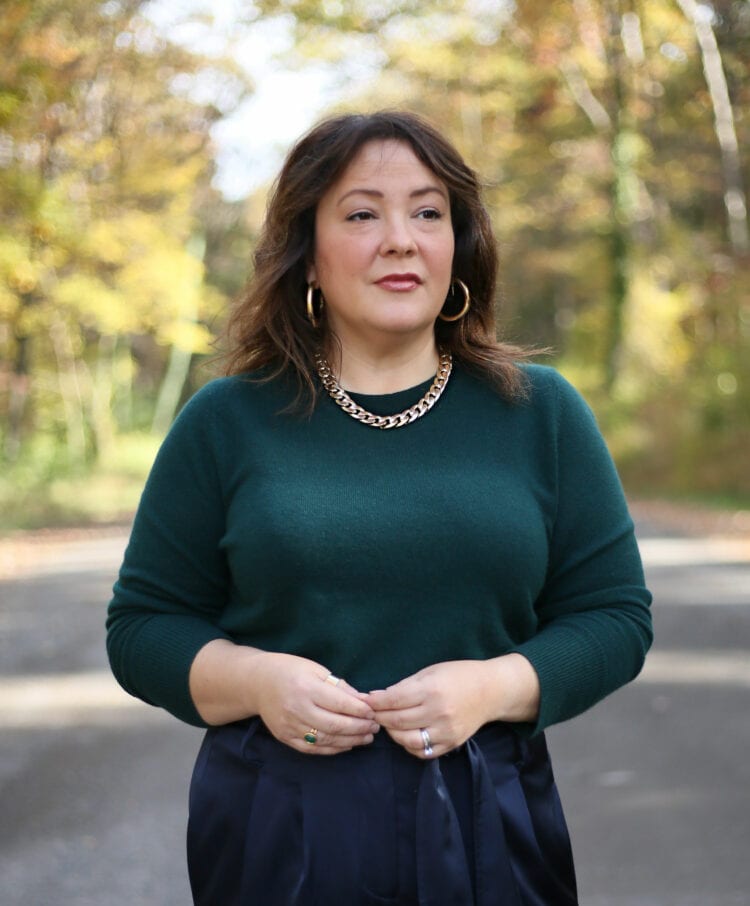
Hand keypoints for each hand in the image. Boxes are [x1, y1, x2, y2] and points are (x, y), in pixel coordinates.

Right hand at [250, 652, 379, 755]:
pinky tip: (346, 744)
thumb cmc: (290, 670)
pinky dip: (332, 749)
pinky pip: (312, 749)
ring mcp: (289, 726)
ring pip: (325, 740)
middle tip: (375, 727)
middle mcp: (297, 709)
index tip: (374, 712)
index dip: (361, 710)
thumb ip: (339, 686)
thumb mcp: (315, 669)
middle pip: (335, 725)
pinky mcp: (285, 738)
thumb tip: (363, 701)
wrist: (257, 683)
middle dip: (359, 728)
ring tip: (366, 737)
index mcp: (306, 687)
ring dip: (350, 740)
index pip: (340, 703)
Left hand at [365, 660, 492, 758]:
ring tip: (388, 724)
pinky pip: (423, 752)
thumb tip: (377, 697)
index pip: (394, 700)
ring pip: (407, 740)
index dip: (376, 702)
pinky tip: (405, 735)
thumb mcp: (430, 672)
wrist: (491, 691)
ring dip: (392, 733)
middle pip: (397, 721)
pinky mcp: (451, 744)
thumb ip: (405, 686)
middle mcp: (438, 712)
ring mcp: (445, 731)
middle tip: (371, 714)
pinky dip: (409, 746)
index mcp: (431, 690)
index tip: (365, 701)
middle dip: (379, 717)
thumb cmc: (458, 675)